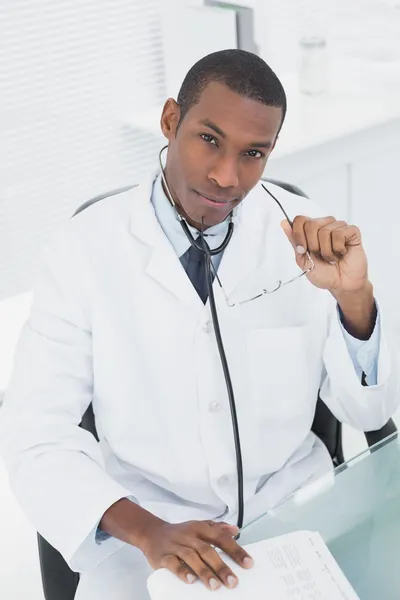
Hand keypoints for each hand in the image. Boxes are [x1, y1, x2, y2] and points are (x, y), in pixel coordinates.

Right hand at [137, 519, 252, 589]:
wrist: (151, 533)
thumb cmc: (180, 532)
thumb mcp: (198, 525)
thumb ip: (217, 527)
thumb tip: (235, 529)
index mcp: (200, 528)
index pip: (220, 538)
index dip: (235, 550)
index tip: (248, 564)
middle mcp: (189, 536)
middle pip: (207, 550)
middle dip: (221, 566)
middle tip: (233, 582)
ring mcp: (175, 545)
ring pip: (191, 557)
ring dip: (204, 572)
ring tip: (216, 586)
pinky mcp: (162, 556)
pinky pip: (172, 564)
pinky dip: (182, 572)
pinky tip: (191, 581)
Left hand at [281, 216, 368, 294]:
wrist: (341, 285)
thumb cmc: (324, 274)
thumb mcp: (303, 260)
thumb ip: (294, 241)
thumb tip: (284, 222)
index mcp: (311, 231)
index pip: (300, 220)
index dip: (298, 235)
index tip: (302, 250)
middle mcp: (324, 225)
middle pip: (311, 224)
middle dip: (313, 245)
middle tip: (320, 256)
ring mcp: (339, 227)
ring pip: (325, 230)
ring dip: (327, 250)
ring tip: (332, 257)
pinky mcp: (352, 231)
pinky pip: (340, 233)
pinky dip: (338, 247)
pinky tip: (342, 253)